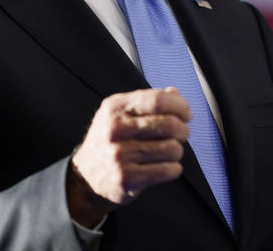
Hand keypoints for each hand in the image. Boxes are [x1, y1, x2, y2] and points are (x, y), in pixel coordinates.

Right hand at [66, 87, 191, 226]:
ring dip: (178, 150)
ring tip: (171, 151)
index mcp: (115, 107)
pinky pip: (166, 170)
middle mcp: (115, 129)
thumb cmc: (112, 140)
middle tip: (182, 134)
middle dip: (183, 129)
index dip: (179, 105)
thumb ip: (148, 101)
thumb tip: (175, 93)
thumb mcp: (121, 113)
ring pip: (171, 148)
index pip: (157, 100)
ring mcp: (119, 155)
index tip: (187, 113)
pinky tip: (168, 166)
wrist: (85, 176)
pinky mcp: (126, 178)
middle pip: (168, 124)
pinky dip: (174, 168)